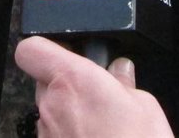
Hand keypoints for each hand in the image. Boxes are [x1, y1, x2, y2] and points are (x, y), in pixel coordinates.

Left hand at [14, 37, 173, 137]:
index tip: (66, 53)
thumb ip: (124, 83)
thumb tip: (120, 74)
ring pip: (50, 114)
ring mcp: (47, 136)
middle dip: (67, 87)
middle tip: (96, 96)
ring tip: (102, 127)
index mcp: (74, 81)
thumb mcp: (146, 106)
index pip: (32, 50)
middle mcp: (52, 107)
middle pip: (44, 84)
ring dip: (69, 115)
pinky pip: (55, 137)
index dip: (46, 49)